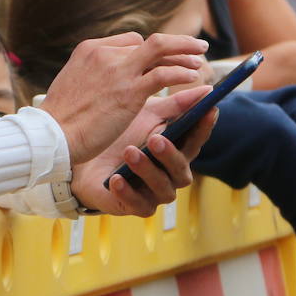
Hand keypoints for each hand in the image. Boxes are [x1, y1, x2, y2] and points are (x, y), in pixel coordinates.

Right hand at [43, 33, 207, 163]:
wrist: (53, 135)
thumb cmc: (61, 118)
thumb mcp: (74, 83)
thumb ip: (93, 75)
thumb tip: (108, 81)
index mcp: (90, 49)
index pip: (131, 41)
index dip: (151, 50)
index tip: (165, 59)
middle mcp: (105, 53)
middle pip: (150, 42)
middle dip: (176, 43)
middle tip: (196, 47)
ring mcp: (118, 70)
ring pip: (161, 49)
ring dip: (185, 52)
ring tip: (200, 59)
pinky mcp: (130, 90)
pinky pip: (164, 73)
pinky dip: (181, 72)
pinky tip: (192, 78)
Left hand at [70, 86, 216, 216]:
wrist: (86, 159)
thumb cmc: (123, 133)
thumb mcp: (147, 115)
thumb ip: (175, 106)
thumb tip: (206, 88)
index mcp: (178, 151)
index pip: (196, 140)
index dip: (204, 127)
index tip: (208, 110)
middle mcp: (172, 175)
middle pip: (180, 168)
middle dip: (169, 154)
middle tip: (154, 138)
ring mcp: (155, 193)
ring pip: (161, 187)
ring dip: (146, 169)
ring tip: (129, 151)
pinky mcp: (136, 206)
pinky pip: (137, 204)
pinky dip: (127, 191)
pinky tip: (116, 178)